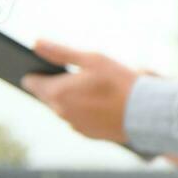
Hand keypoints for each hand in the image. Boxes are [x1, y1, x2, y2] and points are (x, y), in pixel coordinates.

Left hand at [21, 40, 138, 142]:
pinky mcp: (88, 134)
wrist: (146, 113)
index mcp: (57, 92)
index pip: (31, 82)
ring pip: (64, 108)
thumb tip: (36, 43)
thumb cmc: (120, 82)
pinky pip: (79, 119)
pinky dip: (86, 111)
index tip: (48, 67)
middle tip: (81, 74)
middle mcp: (61, 112)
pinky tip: (103, 103)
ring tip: (95, 88)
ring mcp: (74, 125)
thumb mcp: (92, 59)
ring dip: (73, 99)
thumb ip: (61, 52)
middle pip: (48, 96)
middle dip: (59, 85)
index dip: (39, 72)